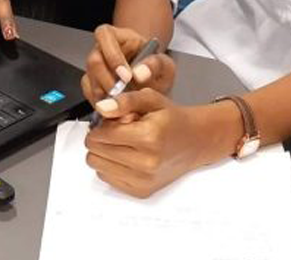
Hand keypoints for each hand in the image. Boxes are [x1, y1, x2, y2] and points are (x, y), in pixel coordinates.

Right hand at [81, 25, 175, 105]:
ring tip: (121, 109)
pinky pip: (90, 94)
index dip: (113, 56)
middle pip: (93, 61)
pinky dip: (102, 106)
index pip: (105, 36)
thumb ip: (155, 64)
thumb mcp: (164, 64)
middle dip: (106, 81)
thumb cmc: (154, 67)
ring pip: (89, 79)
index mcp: (116, 36)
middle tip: (121, 96)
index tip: (127, 76)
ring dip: (104, 96)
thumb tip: (139, 73)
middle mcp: (100, 50)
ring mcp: (94, 68)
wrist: (151, 81)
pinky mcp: (92, 85)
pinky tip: (116, 113)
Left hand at [85, 89, 230, 197]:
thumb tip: (101, 108)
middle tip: (118, 131)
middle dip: (100, 139)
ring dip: (104, 153)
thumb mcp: (150, 99)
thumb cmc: (172, 120)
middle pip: (95, 152)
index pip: (100, 135)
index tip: (112, 120)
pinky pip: (106, 178)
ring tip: (123, 143)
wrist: (195, 142)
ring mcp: (144, 181)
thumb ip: (124, 101)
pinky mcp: (141, 191)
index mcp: (148, 137)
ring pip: (97, 166)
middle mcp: (146, 163)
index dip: (100, 125)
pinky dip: (111, 166)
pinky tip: (127, 156)